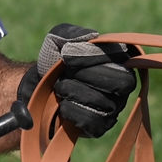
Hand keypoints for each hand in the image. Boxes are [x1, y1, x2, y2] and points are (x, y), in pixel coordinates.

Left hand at [17, 23, 137, 137]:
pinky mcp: (101, 127)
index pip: (121, 56)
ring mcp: (114, 107)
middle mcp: (122, 84)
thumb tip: (91, 36)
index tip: (66, 56)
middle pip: (123, 82)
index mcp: (117, 59)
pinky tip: (63, 106)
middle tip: (65, 75)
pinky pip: (95, 123)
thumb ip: (71, 34)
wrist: (38, 89)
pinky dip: (73, 112)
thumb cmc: (54, 61)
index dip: (93, 56)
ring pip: (106, 103)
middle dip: (88, 77)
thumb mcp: (57, 41)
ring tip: (60, 88)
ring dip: (75, 93)